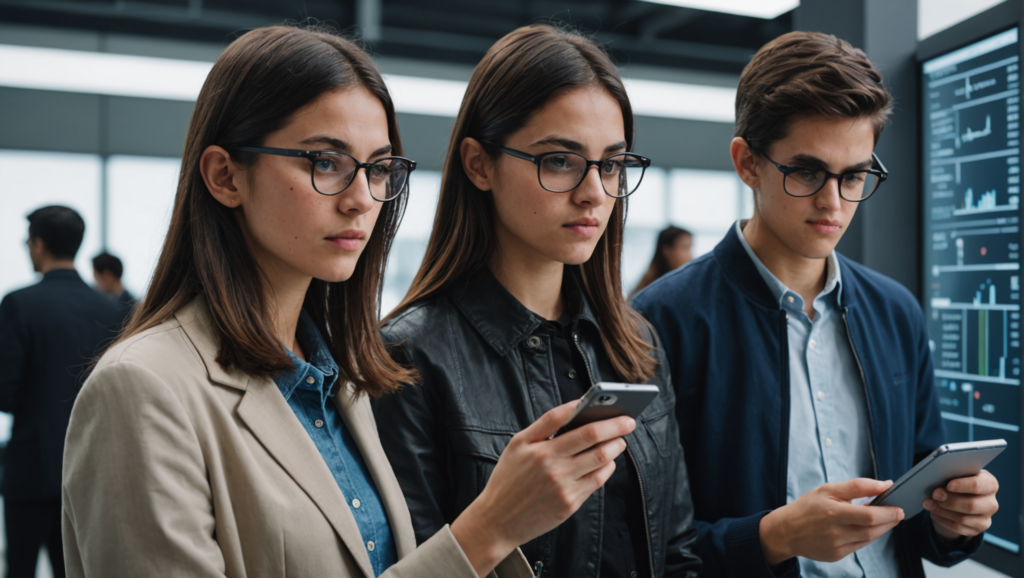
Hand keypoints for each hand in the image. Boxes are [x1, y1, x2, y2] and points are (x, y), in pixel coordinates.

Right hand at [450, 401, 634, 576]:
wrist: (498, 520)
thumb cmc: (509, 478)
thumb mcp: (517, 446)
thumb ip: (543, 427)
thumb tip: (574, 410)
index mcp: (535, 447)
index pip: (564, 417)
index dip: (586, 405)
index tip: (604, 400)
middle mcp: (549, 464)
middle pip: (591, 436)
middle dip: (615, 425)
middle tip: (629, 420)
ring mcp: (562, 484)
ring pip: (600, 458)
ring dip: (615, 446)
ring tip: (619, 440)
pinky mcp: (570, 503)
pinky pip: (597, 480)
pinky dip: (607, 467)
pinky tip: (608, 461)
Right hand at [759, 478, 904, 566]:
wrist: (787, 530)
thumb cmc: (808, 506)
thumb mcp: (828, 489)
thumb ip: (857, 486)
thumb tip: (885, 484)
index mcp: (833, 512)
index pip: (869, 515)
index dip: (888, 512)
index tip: (899, 506)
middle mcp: (835, 532)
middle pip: (872, 529)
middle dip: (890, 521)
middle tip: (898, 512)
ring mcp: (836, 546)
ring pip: (868, 539)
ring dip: (881, 529)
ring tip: (885, 518)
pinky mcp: (836, 556)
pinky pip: (859, 546)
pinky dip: (868, 536)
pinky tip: (868, 528)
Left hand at [924, 469, 998, 540]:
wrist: (960, 496)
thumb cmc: (958, 481)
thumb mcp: (958, 474)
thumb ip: (951, 475)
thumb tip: (936, 480)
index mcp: (989, 484)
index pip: (978, 485)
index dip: (963, 486)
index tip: (948, 485)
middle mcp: (991, 503)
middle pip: (971, 505)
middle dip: (950, 500)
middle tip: (934, 494)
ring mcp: (985, 518)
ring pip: (963, 518)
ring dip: (942, 510)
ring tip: (927, 503)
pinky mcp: (977, 529)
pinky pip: (958, 528)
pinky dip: (943, 520)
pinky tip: (934, 513)